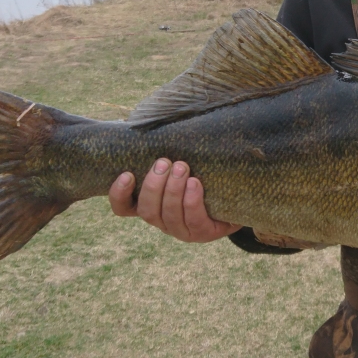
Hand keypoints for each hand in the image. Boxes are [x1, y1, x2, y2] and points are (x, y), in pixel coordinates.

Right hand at [109, 158, 240, 242]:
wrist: (238, 196)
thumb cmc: (203, 174)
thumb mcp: (181, 164)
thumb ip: (165, 153)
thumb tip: (150, 124)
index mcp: (151, 205)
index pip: (124, 208)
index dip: (119, 194)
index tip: (127, 174)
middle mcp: (162, 220)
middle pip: (147, 209)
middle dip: (153, 185)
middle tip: (164, 162)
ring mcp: (182, 229)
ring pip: (169, 215)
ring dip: (173, 190)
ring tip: (182, 167)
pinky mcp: (203, 233)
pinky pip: (193, 220)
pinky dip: (192, 200)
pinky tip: (195, 183)